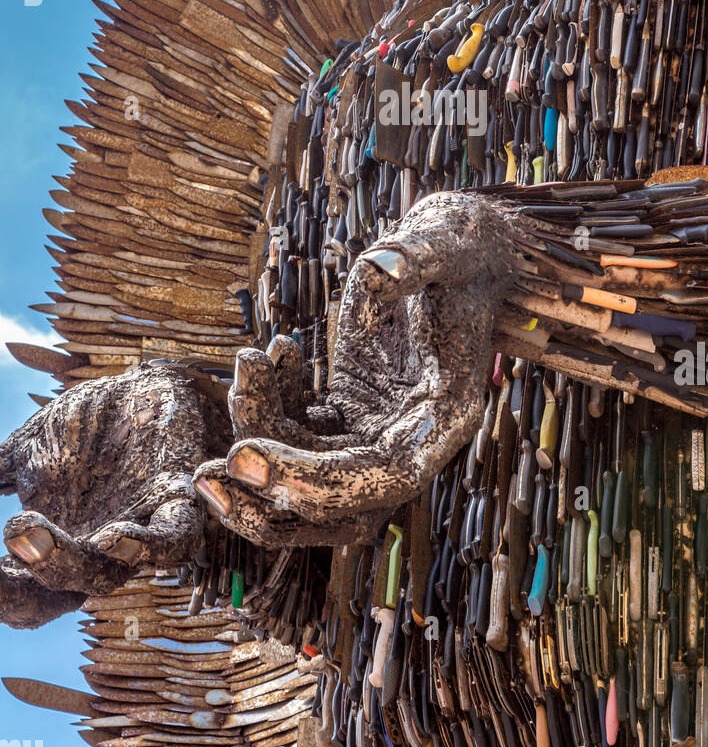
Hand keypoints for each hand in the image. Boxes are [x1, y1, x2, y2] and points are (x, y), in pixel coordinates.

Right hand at [0, 364, 211, 627]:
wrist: (147, 386)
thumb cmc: (86, 427)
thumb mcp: (27, 449)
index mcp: (55, 551)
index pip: (19, 597)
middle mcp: (94, 556)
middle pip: (56, 594)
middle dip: (24, 576)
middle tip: (11, 531)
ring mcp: (136, 535)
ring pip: (107, 574)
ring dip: (68, 562)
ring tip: (28, 532)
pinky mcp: (176, 504)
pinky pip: (172, 541)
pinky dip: (148, 545)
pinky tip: (113, 534)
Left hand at [193, 192, 519, 543]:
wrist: (461, 252)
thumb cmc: (460, 248)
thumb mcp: (446, 243)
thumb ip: (416, 258)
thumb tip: (379, 272)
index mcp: (447, 413)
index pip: (386, 476)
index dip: (317, 481)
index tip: (247, 458)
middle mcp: (413, 438)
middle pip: (341, 503)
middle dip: (270, 495)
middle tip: (207, 474)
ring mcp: (377, 430)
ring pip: (308, 474)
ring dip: (258, 443)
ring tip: (243, 368)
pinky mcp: (351, 414)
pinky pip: (299, 436)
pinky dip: (268, 410)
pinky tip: (265, 358)